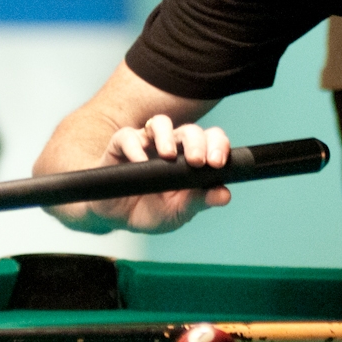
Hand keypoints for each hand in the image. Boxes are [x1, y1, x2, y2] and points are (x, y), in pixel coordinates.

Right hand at [64, 115, 231, 234]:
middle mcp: (171, 146)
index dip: (218, 145)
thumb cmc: (151, 211)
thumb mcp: (178, 213)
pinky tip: (139, 161)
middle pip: (190, 131)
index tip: (217, 163)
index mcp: (190, 159)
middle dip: (197, 143)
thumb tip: (225, 195)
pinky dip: (135, 147)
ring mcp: (146, 143)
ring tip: (169, 155)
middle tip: (197, 161)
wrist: (116, 218)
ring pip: (161, 123)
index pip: (211, 141)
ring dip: (167, 136)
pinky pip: (128, 137)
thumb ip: (199, 202)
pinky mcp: (121, 145)